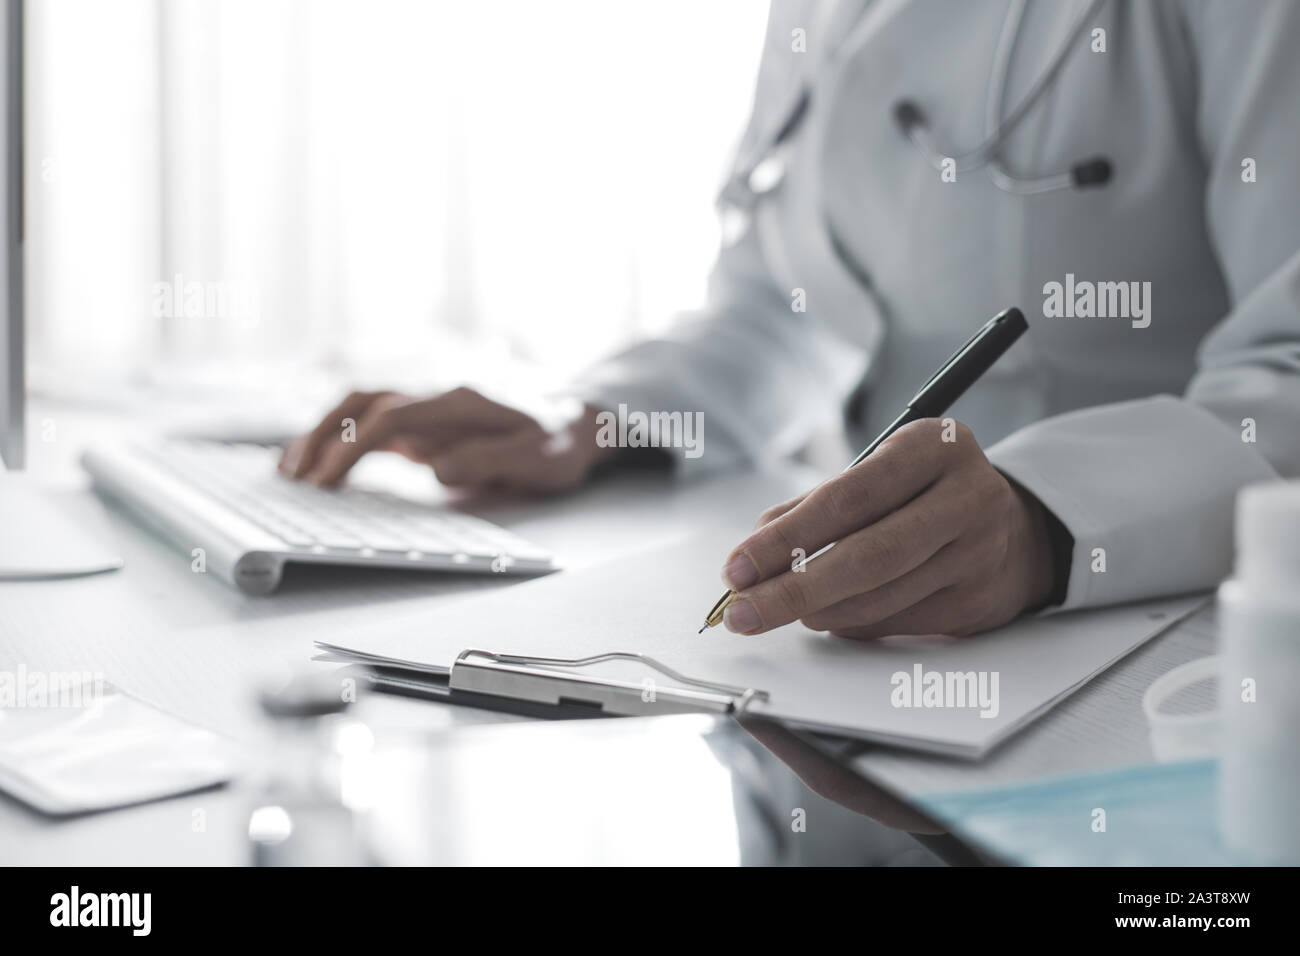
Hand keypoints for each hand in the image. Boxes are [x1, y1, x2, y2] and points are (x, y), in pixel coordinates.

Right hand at [279, 387, 614, 493]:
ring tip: (289, 471)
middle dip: (321, 435)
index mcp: (462, 400)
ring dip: (321, 432)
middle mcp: (436, 392)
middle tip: (293, 477)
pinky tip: (315, 462)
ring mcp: (426, 404)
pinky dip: (337, 438)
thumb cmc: (557, 444)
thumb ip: (491, 460)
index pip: (391, 415)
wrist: (574, 421)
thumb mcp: (538, 458)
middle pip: (362, 400)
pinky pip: (369, 422)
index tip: (327, 479)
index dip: (354, 445)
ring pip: (358, 405)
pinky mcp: (422, 419)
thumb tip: (440, 469)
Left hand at [718, 419, 1058, 638]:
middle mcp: (966, 495)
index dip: (786, 538)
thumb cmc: (925, 494)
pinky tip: (830, 615)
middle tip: (741, 612)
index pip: (847, 498)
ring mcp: (979, 552)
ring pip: (878, 599)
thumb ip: (816, 505)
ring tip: (779, 610)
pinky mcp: (979, 601)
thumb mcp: (880, 472)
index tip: (738, 567)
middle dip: (792, 591)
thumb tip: (754, 552)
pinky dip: (850, 625)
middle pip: (866, 557)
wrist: (1015, 529)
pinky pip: (895, 622)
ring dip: (816, 612)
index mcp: (933, 446)